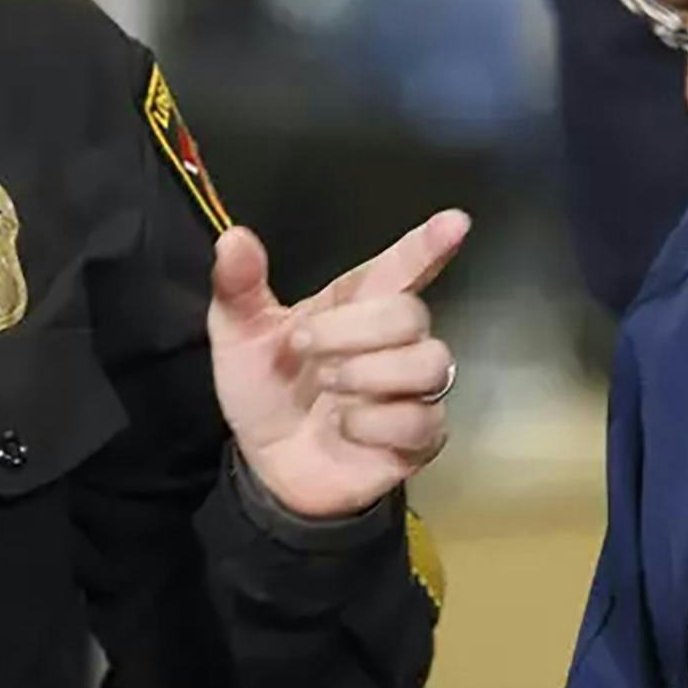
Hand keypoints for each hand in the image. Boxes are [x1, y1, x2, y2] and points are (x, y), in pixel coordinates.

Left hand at [210, 209, 469, 520]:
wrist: (266, 464)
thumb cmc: (266, 389)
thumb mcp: (238, 336)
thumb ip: (238, 286)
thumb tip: (233, 238)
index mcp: (354, 304)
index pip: (402, 267)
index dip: (428, 245)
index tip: (455, 222)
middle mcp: (393, 342)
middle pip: (410, 314)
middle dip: (354, 328)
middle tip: (304, 346)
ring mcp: (411, 390)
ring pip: (430, 362)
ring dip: (371, 373)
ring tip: (329, 388)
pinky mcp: (418, 437)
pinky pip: (422, 420)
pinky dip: (376, 423)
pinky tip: (346, 428)